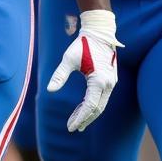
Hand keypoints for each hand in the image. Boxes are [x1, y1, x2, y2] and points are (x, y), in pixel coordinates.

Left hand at [47, 9, 121, 131]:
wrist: (99, 32)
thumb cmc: (82, 45)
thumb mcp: (69, 59)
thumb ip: (60, 75)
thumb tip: (49, 90)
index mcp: (99, 80)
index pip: (90, 106)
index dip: (80, 118)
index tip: (70, 127)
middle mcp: (108, 83)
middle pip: (97, 108)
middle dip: (84, 119)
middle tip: (72, 127)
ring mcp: (111, 81)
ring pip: (101, 103)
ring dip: (89, 113)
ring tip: (77, 121)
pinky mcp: (110, 78)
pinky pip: (102, 96)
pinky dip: (93, 104)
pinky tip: (83, 107)